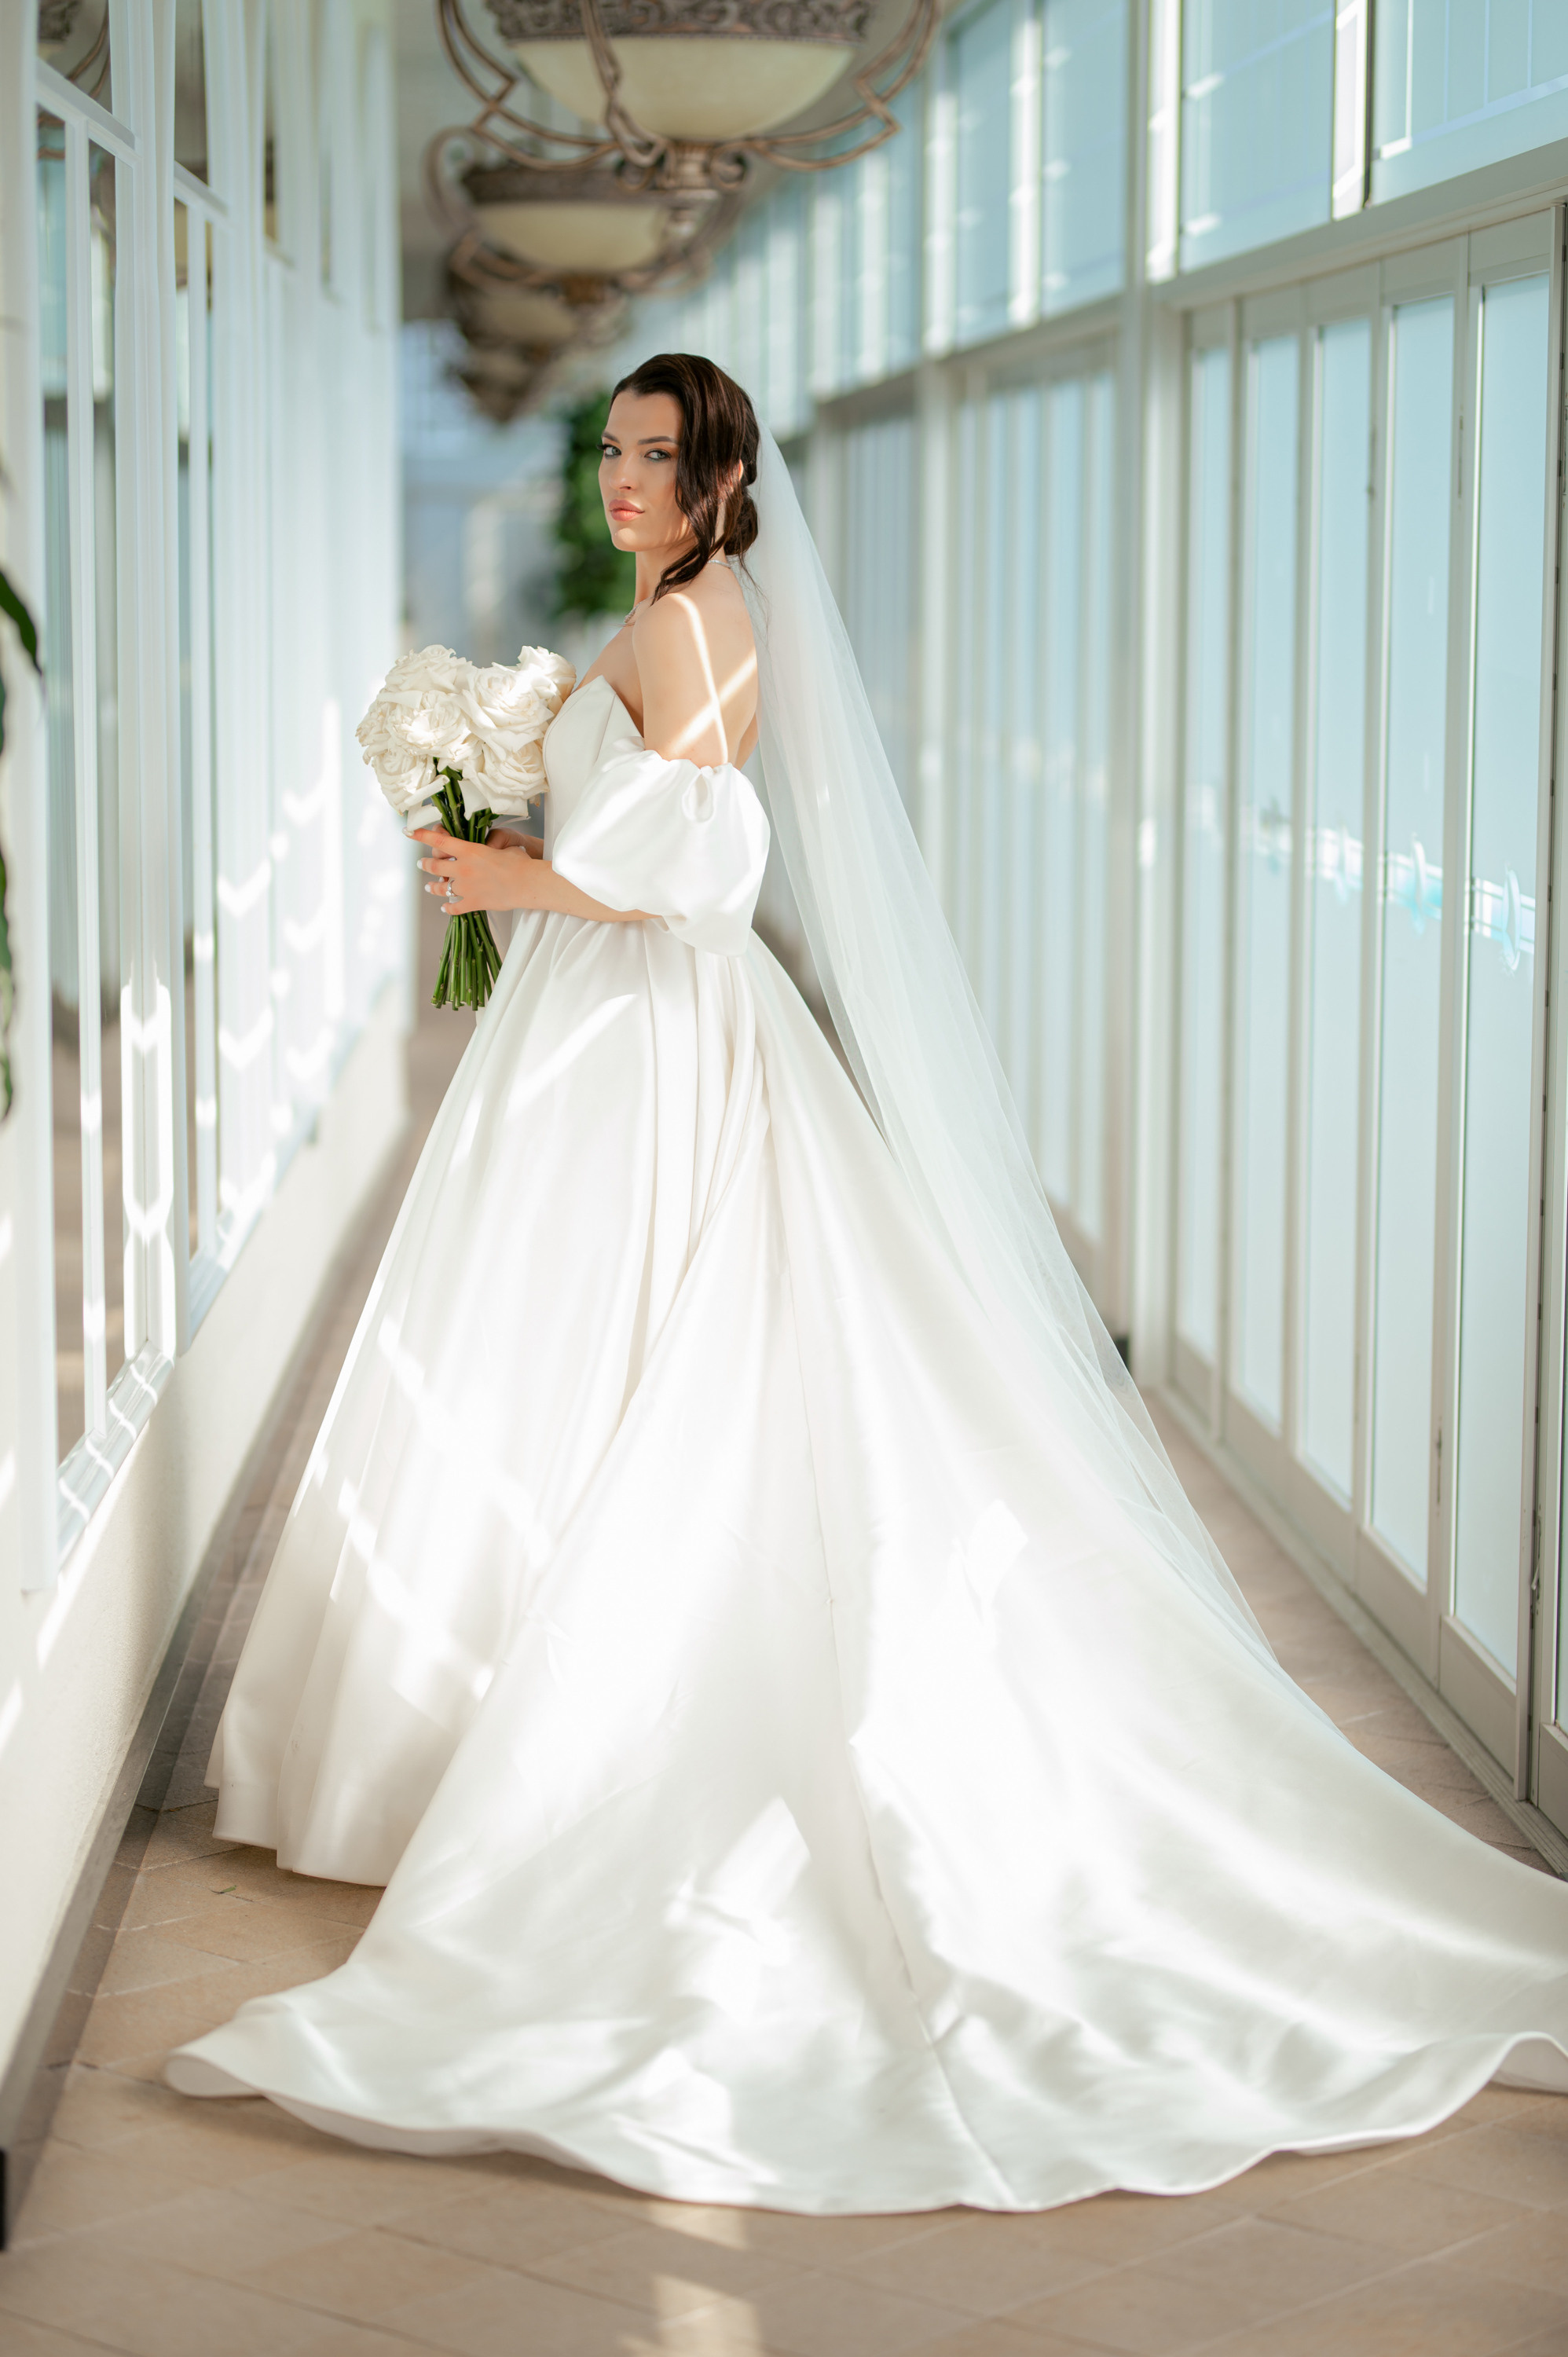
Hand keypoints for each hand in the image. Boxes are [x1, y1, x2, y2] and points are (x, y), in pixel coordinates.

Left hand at [410, 825, 540, 915]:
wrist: (527, 884)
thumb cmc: (519, 863)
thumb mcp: (501, 848)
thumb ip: (488, 849)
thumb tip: (489, 851)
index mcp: (469, 850)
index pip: (439, 840)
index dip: (421, 836)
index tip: (409, 832)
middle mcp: (463, 868)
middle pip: (436, 865)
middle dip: (426, 864)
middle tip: (421, 864)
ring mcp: (466, 887)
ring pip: (442, 887)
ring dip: (433, 887)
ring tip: (429, 887)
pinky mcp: (473, 903)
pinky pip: (455, 907)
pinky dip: (448, 908)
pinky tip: (445, 907)